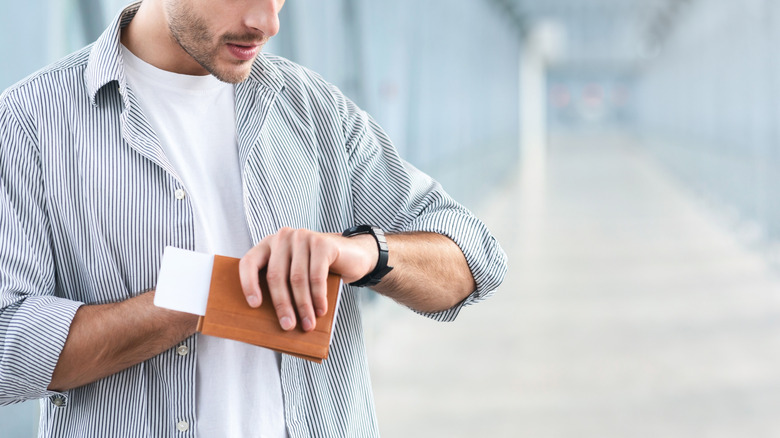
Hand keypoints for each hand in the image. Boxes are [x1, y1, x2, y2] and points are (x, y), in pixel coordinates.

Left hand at [238, 227, 376, 331]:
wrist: (353, 255)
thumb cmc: (319, 270)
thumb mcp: (295, 274)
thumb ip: (282, 286)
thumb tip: (275, 319)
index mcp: (269, 244)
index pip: (249, 262)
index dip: (248, 284)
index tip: (254, 305)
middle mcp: (283, 237)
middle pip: (276, 275)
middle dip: (282, 305)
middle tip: (288, 326)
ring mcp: (303, 237)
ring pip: (297, 279)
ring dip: (303, 306)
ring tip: (308, 324)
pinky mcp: (322, 243)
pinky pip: (317, 276)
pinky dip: (318, 297)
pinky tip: (321, 310)